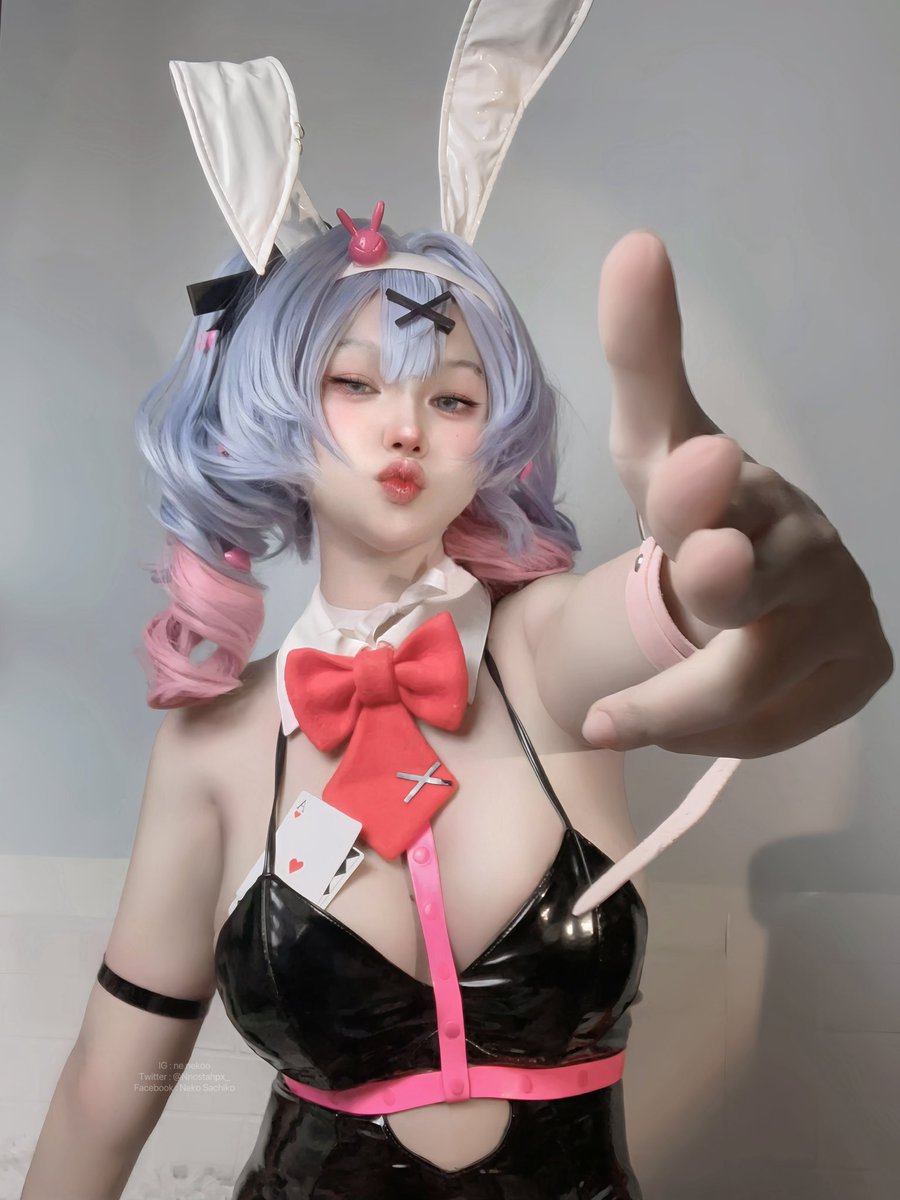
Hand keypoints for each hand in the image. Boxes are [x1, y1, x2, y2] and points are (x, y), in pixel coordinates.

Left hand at [581, 231, 892, 757]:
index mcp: (730, 478)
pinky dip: (716, 736)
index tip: (698, 457)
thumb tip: (636, 241)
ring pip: (748, 682)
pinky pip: (772, 725)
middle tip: (696, 579)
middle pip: (750, 584)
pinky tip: (682, 720)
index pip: (702, 475)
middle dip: (720, 587)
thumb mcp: (652, 444)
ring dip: (674, 710)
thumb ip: (643, 357)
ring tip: (614, 721)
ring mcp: (840, 604)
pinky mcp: (861, 666)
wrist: (753, 586)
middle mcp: (797, 536)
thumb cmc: (693, 509)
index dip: (696, 480)